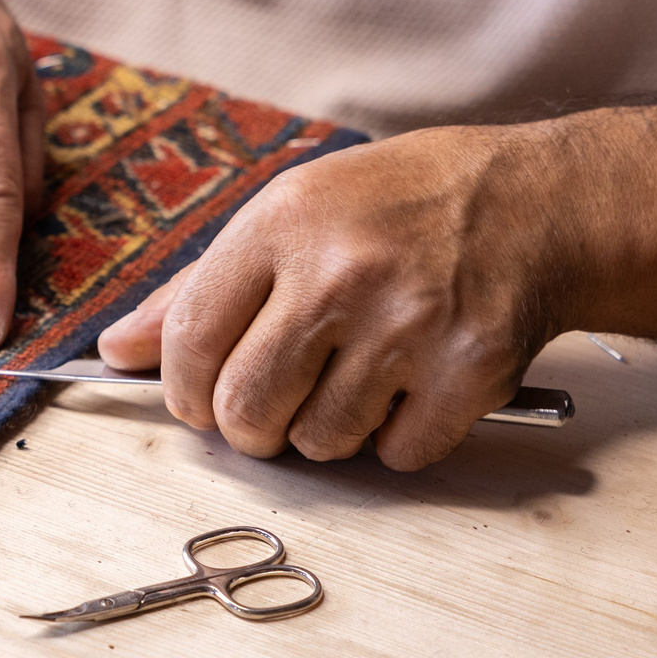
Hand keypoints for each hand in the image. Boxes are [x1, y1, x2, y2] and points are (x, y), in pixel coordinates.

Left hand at [95, 126, 573, 469]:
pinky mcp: (468, 372)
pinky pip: (396, 453)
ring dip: (326, 430)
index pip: (190, 339)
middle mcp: (341, 272)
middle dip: (248, 427)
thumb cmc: (404, 205)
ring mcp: (408, 324)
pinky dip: (397, 437)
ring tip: (355, 376)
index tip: (196, 400)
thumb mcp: (293, 210)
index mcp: (284, 222)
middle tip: (272, 405)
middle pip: (244, 408)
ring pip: (318, 441)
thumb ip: (201, 286)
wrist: (540, 203)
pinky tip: (412, 385)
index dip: (182, 390)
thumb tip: (117, 350)